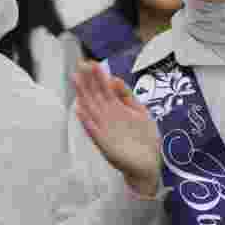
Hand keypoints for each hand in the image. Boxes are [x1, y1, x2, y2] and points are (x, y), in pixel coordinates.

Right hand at [74, 61, 160, 196]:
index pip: (104, 88)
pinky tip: (79, 110)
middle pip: (95, 95)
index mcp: (116, 108)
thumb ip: (128, 96)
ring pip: (91, 109)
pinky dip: (86, 121)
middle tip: (80, 64)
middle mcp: (107, 116)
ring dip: (83, 95)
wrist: (148, 163)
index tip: (91, 62)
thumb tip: (115, 79)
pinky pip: (93, 130)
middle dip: (88, 80)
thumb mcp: (140, 112)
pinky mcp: (104, 143)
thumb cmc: (144, 138)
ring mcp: (104, 129)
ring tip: (76, 80)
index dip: (98, 76)